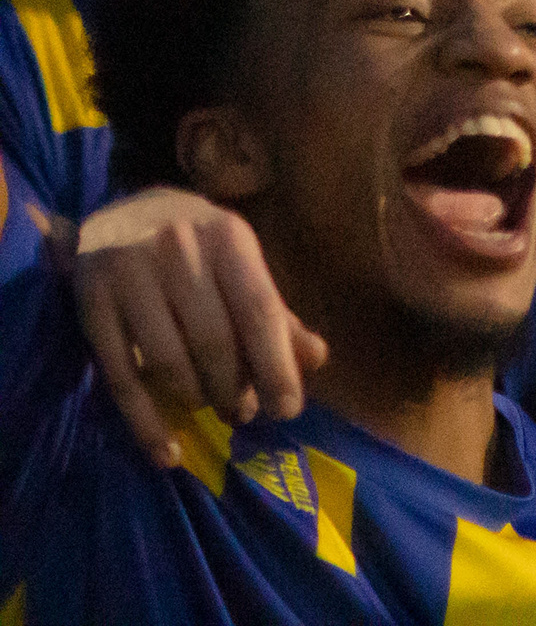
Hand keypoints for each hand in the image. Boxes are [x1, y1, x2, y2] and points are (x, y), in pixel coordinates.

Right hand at [68, 187, 327, 465]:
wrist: (120, 213)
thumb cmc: (197, 246)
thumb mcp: (239, 263)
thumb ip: (274, 312)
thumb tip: (316, 358)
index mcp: (227, 238)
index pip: (259, 310)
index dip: (276, 365)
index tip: (288, 408)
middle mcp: (178, 249)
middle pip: (213, 339)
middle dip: (233, 387)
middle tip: (241, 411)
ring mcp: (129, 274)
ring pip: (167, 360)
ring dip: (195, 398)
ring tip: (210, 408)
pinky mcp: (90, 302)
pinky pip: (119, 377)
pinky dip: (145, 422)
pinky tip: (166, 450)